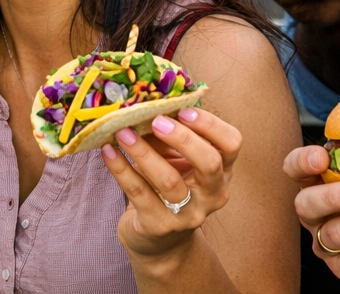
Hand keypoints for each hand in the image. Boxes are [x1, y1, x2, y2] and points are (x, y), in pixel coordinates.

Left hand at [101, 107, 239, 259]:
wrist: (159, 239)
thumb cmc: (169, 185)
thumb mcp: (177, 159)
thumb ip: (170, 134)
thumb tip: (147, 101)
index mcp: (222, 171)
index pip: (231, 144)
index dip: (210, 124)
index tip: (183, 109)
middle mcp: (212, 194)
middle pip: (210, 163)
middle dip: (182, 138)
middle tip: (156, 120)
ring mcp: (188, 214)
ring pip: (169, 180)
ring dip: (143, 152)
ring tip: (122, 132)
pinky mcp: (160, 226)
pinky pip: (139, 193)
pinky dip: (121, 169)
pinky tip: (108, 151)